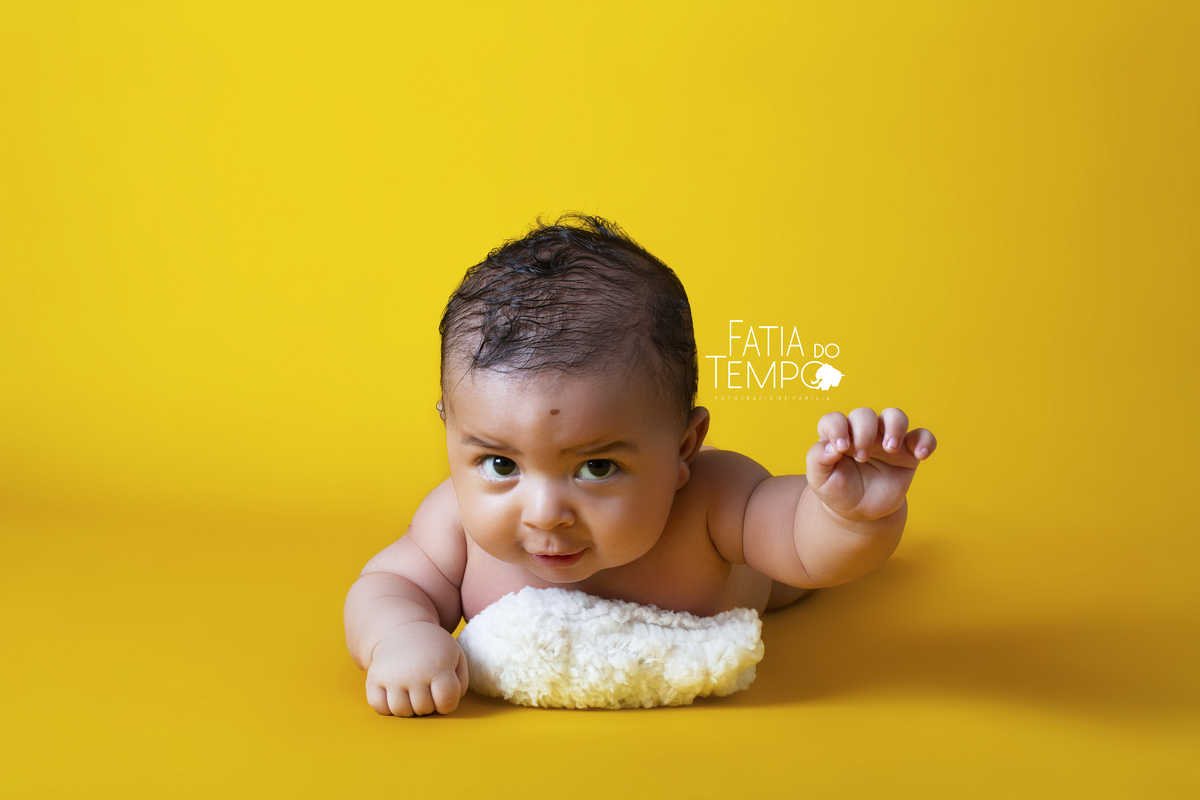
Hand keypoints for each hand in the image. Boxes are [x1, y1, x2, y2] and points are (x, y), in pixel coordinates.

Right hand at [365, 621, 468, 716]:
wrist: (402, 629)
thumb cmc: (433, 648)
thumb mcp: (456, 656)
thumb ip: (461, 682)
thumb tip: (449, 704)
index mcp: (438, 667)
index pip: (447, 702)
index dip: (447, 703)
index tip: (443, 694)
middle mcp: (414, 673)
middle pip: (424, 709)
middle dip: (428, 704)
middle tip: (426, 688)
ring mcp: (392, 677)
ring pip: (401, 712)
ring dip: (408, 707)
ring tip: (412, 692)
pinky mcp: (374, 678)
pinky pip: (379, 707)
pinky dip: (387, 706)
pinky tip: (395, 693)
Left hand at [804, 407, 936, 521]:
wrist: (861, 512)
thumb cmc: (838, 491)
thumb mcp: (819, 481)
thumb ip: (817, 460)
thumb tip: (830, 446)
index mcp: (838, 436)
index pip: (834, 419)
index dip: (836, 428)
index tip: (841, 448)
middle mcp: (862, 433)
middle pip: (864, 414)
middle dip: (863, 431)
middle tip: (861, 457)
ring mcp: (886, 440)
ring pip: (895, 415)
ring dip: (894, 427)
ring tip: (890, 449)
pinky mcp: (907, 453)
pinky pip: (922, 436)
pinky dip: (926, 441)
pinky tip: (921, 455)